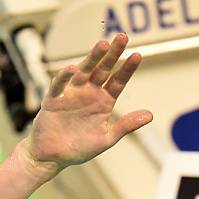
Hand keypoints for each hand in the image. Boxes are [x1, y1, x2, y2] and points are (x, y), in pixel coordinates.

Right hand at [24, 33, 152, 175]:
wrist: (52, 157)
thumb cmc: (78, 149)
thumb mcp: (106, 138)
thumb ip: (126, 125)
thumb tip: (150, 115)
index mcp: (103, 102)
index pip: (118, 81)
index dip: (127, 69)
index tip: (137, 56)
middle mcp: (89, 93)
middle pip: (102, 70)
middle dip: (112, 54)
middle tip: (122, 37)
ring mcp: (71, 94)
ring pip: (83, 71)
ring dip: (92, 58)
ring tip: (102, 45)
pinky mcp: (54, 99)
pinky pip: (60, 85)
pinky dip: (65, 76)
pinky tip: (73, 69)